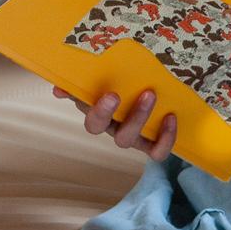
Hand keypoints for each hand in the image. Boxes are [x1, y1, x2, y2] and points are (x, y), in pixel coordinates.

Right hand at [52, 86, 176, 161]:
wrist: (141, 85)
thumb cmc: (116, 81)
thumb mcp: (99, 78)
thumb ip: (80, 82)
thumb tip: (59, 90)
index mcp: (101, 116)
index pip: (94, 123)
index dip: (101, 113)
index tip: (112, 94)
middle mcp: (116, 130)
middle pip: (119, 137)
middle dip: (134, 117)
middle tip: (147, 93)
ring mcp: (134, 137)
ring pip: (137, 141)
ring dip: (145, 120)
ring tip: (153, 95)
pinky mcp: (152, 142)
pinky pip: (157, 151)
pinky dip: (166, 138)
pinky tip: (171, 117)